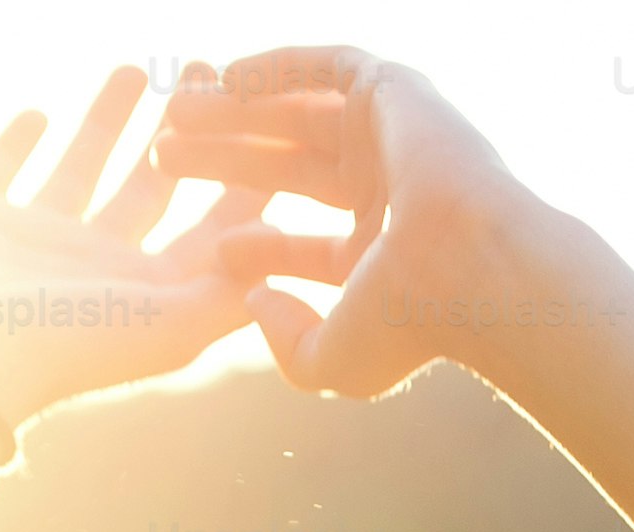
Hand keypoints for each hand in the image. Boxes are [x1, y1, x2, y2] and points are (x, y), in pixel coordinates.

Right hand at [0, 69, 333, 432]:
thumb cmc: (70, 343)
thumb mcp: (174, 324)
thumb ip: (234, 290)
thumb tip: (284, 253)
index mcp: (149, 294)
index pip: (213, 231)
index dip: (246, 182)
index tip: (274, 125)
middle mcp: (98, 268)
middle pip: (154, 190)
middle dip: (183, 134)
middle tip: (205, 71)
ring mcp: (35, 243)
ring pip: (84, 168)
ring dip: (110, 122)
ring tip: (135, 68)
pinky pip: (2, 171)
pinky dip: (16, 142)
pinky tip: (37, 109)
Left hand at [153, 48, 579, 401]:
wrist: (469, 267)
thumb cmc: (411, 324)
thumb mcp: (335, 364)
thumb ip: (289, 350)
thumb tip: (255, 300)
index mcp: (385, 256)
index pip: (309, 246)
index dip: (256, 244)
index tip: (212, 247)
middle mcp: (390, 194)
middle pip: (288, 170)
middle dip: (224, 160)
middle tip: (165, 156)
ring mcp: (394, 141)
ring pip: (298, 115)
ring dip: (237, 112)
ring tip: (176, 111)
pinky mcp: (395, 92)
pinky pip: (326, 66)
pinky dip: (278, 66)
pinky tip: (227, 75)